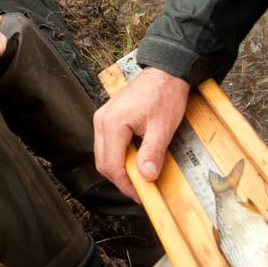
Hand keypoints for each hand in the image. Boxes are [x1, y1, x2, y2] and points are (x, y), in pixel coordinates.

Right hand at [93, 67, 189, 199]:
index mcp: (112, 124)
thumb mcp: (163, 127)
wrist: (165, 72)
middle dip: (121, 180)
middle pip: (103, 163)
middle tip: (141, 189)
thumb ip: (153, 153)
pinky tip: (134, 159)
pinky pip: (107, 145)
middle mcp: (102, 122)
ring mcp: (102, 119)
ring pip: (103, 156)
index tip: (141, 194)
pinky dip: (119, 157)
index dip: (126, 185)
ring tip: (139, 175)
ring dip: (119, 169)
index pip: (112, 166)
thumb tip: (146, 176)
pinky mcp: (107, 119)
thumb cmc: (165, 94)